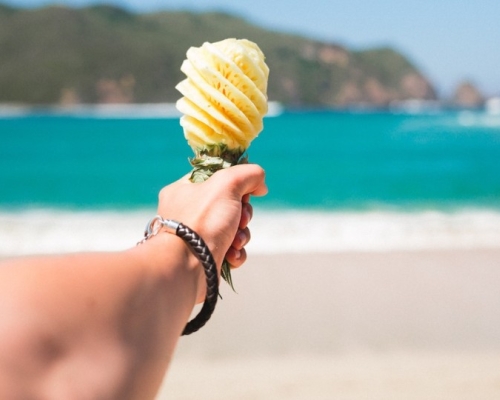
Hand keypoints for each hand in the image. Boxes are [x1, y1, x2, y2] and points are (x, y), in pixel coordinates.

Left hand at [156, 164, 266, 288]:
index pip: (216, 179)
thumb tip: (260, 186)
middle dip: (242, 215)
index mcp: (183, 190)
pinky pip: (229, 251)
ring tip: (235, 242)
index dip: (236, 185)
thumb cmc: (202, 221)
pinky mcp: (205, 258)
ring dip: (242, 235)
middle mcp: (187, 213)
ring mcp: (195, 237)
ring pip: (232, 229)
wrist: (185, 269)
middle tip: (240, 220)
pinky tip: (231, 256)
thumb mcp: (227, 183)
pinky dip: (235, 253)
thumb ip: (248, 174)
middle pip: (229, 205)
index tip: (243, 194)